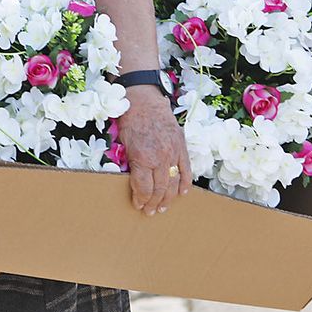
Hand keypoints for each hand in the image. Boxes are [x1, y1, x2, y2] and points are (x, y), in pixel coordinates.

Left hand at [114, 87, 190, 215]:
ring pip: (174, 183)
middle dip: (153, 203)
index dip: (140, 199)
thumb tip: (134, 181)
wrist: (145, 100)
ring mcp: (173, 153)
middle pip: (159, 189)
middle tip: (150, 212)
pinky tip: (182, 193)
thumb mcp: (124, 143)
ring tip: (163, 207)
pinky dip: (185, 183)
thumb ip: (132, 162)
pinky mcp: (181, 147)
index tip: (137, 205)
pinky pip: (186, 170)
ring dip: (169, 198)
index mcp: (142, 158)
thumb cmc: (130, 120)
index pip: (143, 187)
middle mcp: (159, 158)